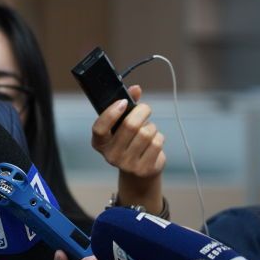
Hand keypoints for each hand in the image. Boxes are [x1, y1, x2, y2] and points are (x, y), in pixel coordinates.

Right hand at [91, 86, 165, 212]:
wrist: (137, 171)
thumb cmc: (127, 141)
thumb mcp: (121, 125)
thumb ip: (126, 106)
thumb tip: (136, 88)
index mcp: (100, 143)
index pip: (99, 128)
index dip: (111, 113)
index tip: (123, 102)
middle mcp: (111, 156)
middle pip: (130, 126)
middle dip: (142, 111)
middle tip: (145, 108)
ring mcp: (127, 164)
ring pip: (147, 133)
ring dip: (151, 126)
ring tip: (148, 130)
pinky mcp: (144, 169)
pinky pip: (157, 143)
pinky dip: (159, 137)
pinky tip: (154, 141)